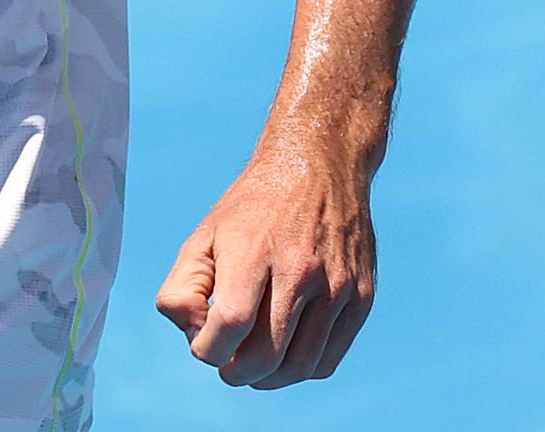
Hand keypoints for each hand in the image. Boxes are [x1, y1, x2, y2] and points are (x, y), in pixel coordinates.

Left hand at [154, 146, 376, 388]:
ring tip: (251, 367)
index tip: (204, 345)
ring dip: (268, 379)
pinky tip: (283, 356)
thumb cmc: (253, 208)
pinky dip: (300, 370)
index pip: (230, 324)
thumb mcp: (205, 234)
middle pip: (266, 353)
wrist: (319, 166)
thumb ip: (183, 285)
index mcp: (255, 249)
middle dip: (236, 372)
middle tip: (226, 366)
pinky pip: (328, 359)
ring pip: (300, 365)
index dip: (209, 349)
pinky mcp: (361, 296)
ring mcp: (337, 285)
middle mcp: (301, 269)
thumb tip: (189, 331)